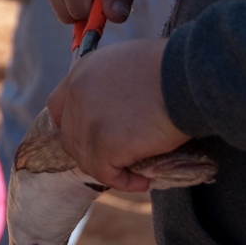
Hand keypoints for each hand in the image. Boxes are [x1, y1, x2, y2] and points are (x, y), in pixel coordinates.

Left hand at [47, 38, 189, 191]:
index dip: (72, 126)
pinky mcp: (105, 144)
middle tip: (119, 160)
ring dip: (110, 170)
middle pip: (70, 138)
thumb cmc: (171, 65)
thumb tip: (118, 109)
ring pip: (87, 160)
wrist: (187, 74)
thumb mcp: (128, 62)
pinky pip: (106, 174)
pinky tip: (143, 181)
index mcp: (81, 72)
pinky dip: (124, 182)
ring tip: (137, 173)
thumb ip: (111, 84)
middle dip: (92, 152)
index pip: (58, 107)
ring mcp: (88, 120)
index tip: (92, 138)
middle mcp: (77, 95)